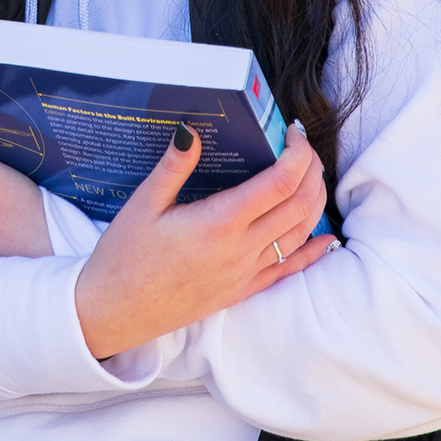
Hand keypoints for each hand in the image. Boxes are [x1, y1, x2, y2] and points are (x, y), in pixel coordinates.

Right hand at [74, 120, 335, 359]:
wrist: (116, 311)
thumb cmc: (124, 257)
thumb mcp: (142, 204)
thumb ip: (173, 166)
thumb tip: (190, 129)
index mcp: (218, 222)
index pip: (279, 183)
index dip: (297, 154)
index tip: (292, 132)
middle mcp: (240, 249)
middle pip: (299, 205)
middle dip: (311, 170)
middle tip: (302, 147)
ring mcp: (245, 273)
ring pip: (300, 234)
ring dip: (314, 201)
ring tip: (309, 176)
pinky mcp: (242, 290)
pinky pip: (289, 270)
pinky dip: (312, 250)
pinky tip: (325, 237)